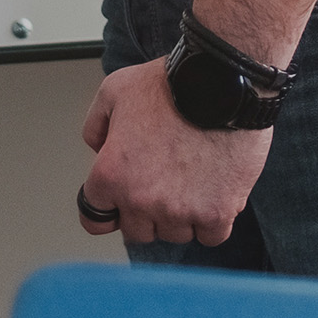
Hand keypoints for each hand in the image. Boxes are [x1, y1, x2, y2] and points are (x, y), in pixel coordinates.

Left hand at [76, 55, 271, 247]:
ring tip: (192, 180)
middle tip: (163, 181)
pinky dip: (213, 220)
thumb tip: (98, 149)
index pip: (95, 220)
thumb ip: (96, 126)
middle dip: (146, 210)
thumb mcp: (113, 91)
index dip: (109, 207)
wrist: (222, 81)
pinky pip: (211, 236)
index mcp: (110, 175)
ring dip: (181, 215)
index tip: (122, 199)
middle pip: (137, 231)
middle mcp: (141, 200)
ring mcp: (180, 211)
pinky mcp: (216, 212)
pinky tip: (213, 193)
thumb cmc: (172, 84)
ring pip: (175, 234)